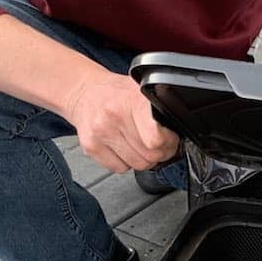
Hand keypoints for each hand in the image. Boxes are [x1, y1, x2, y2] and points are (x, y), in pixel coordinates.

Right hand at [63, 69, 179, 173]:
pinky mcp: (90, 147)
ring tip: (138, 143)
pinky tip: (122, 147)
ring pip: (137, 165)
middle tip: (156, 143)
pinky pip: (120, 169)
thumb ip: (159, 110)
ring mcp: (100, 132)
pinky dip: (125, 162)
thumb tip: (177, 134)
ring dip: (142, 158)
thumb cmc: (116, 94)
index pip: (156, 138)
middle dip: (159, 153)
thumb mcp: (142, 92)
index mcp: (131, 100)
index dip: (168, 143)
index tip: (169, 138)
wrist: (84, 91)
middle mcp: (114, 115)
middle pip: (150, 155)